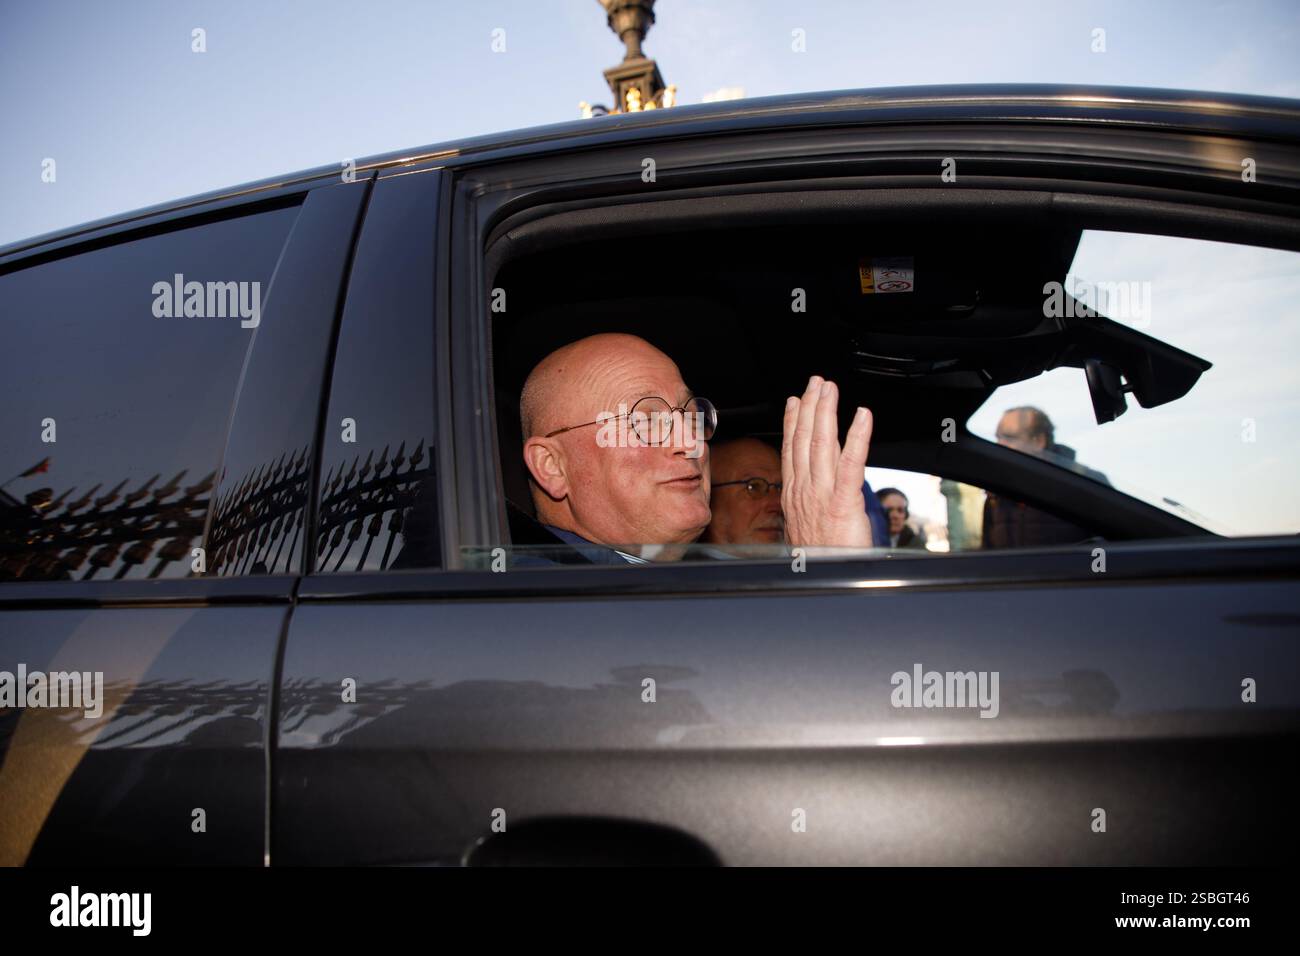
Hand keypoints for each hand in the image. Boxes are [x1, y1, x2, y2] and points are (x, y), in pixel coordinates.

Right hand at [781, 376, 873, 548]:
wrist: (825, 581)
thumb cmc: (820, 560)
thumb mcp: (805, 529)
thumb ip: (808, 505)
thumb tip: (810, 494)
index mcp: (794, 496)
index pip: (791, 450)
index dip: (793, 422)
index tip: (795, 401)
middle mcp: (804, 490)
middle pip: (804, 440)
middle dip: (810, 407)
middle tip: (817, 383)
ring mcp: (821, 494)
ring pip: (821, 444)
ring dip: (826, 412)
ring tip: (830, 389)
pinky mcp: (843, 502)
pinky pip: (851, 463)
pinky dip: (857, 436)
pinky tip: (862, 416)